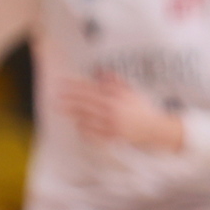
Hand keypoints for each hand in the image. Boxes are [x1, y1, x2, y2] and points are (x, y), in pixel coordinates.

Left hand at [59, 73, 185, 152]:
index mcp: (116, 97)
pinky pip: (91, 133)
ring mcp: (110, 124)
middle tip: (56, 97)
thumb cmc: (142, 108)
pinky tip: (78, 123)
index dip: (75, 86)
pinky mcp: (110, 137)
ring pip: (85, 118)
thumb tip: (100, 72)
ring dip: (73, 113)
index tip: (63, 83)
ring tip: (63, 109)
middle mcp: (112, 110)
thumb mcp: (131, 91)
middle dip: (68, 100)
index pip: (91, 89)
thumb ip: (115, 82)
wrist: (153, 128)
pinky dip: (83, 128)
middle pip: (84, 103)